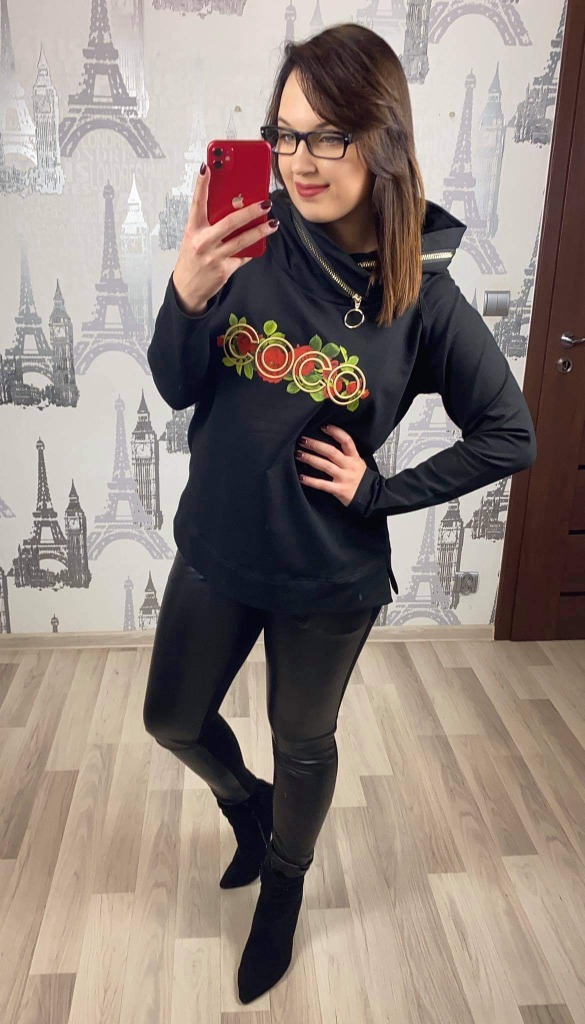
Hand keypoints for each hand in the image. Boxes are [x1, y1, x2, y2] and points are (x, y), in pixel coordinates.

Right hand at [172, 164, 278, 312]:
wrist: (187, 289)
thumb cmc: (192, 258)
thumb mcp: (194, 237)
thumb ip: (209, 223)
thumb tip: (233, 205)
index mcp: (193, 229)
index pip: (197, 203)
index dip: (202, 185)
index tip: (207, 167)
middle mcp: (202, 242)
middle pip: (229, 223)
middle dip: (249, 211)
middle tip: (264, 203)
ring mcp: (214, 257)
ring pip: (241, 241)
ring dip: (260, 231)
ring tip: (272, 223)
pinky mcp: (224, 270)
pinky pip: (243, 256)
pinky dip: (252, 248)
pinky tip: (261, 241)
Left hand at [295, 424, 367, 507]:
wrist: (372, 498)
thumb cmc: (362, 480)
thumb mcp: (359, 464)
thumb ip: (347, 455)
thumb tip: (328, 446)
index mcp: (354, 458)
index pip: (346, 440)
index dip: (335, 432)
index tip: (323, 426)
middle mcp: (349, 466)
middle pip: (331, 451)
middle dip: (316, 445)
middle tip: (302, 440)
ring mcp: (344, 478)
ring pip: (325, 465)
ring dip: (310, 459)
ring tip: (298, 454)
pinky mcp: (339, 490)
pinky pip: (323, 484)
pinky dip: (311, 481)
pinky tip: (301, 477)